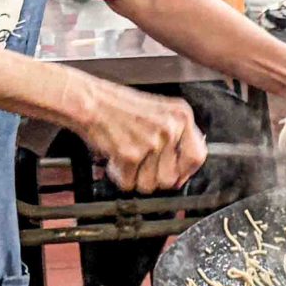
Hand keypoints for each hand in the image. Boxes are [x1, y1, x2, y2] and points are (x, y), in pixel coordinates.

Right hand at [80, 80, 203, 191]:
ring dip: (134, 179)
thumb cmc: (116, 105)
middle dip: (153, 178)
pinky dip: (118, 177)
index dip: (186, 172)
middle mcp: (170, 128)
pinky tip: (114, 159)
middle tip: (140, 166)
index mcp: (181, 116)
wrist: (88, 100)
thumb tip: (181, 170)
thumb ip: (175, 136)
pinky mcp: (131, 154)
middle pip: (172, 178)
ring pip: (150, 185)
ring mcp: (152, 142)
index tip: (177, 176)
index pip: (198, 156)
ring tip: (125, 159)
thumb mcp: (158, 112)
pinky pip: (128, 184)